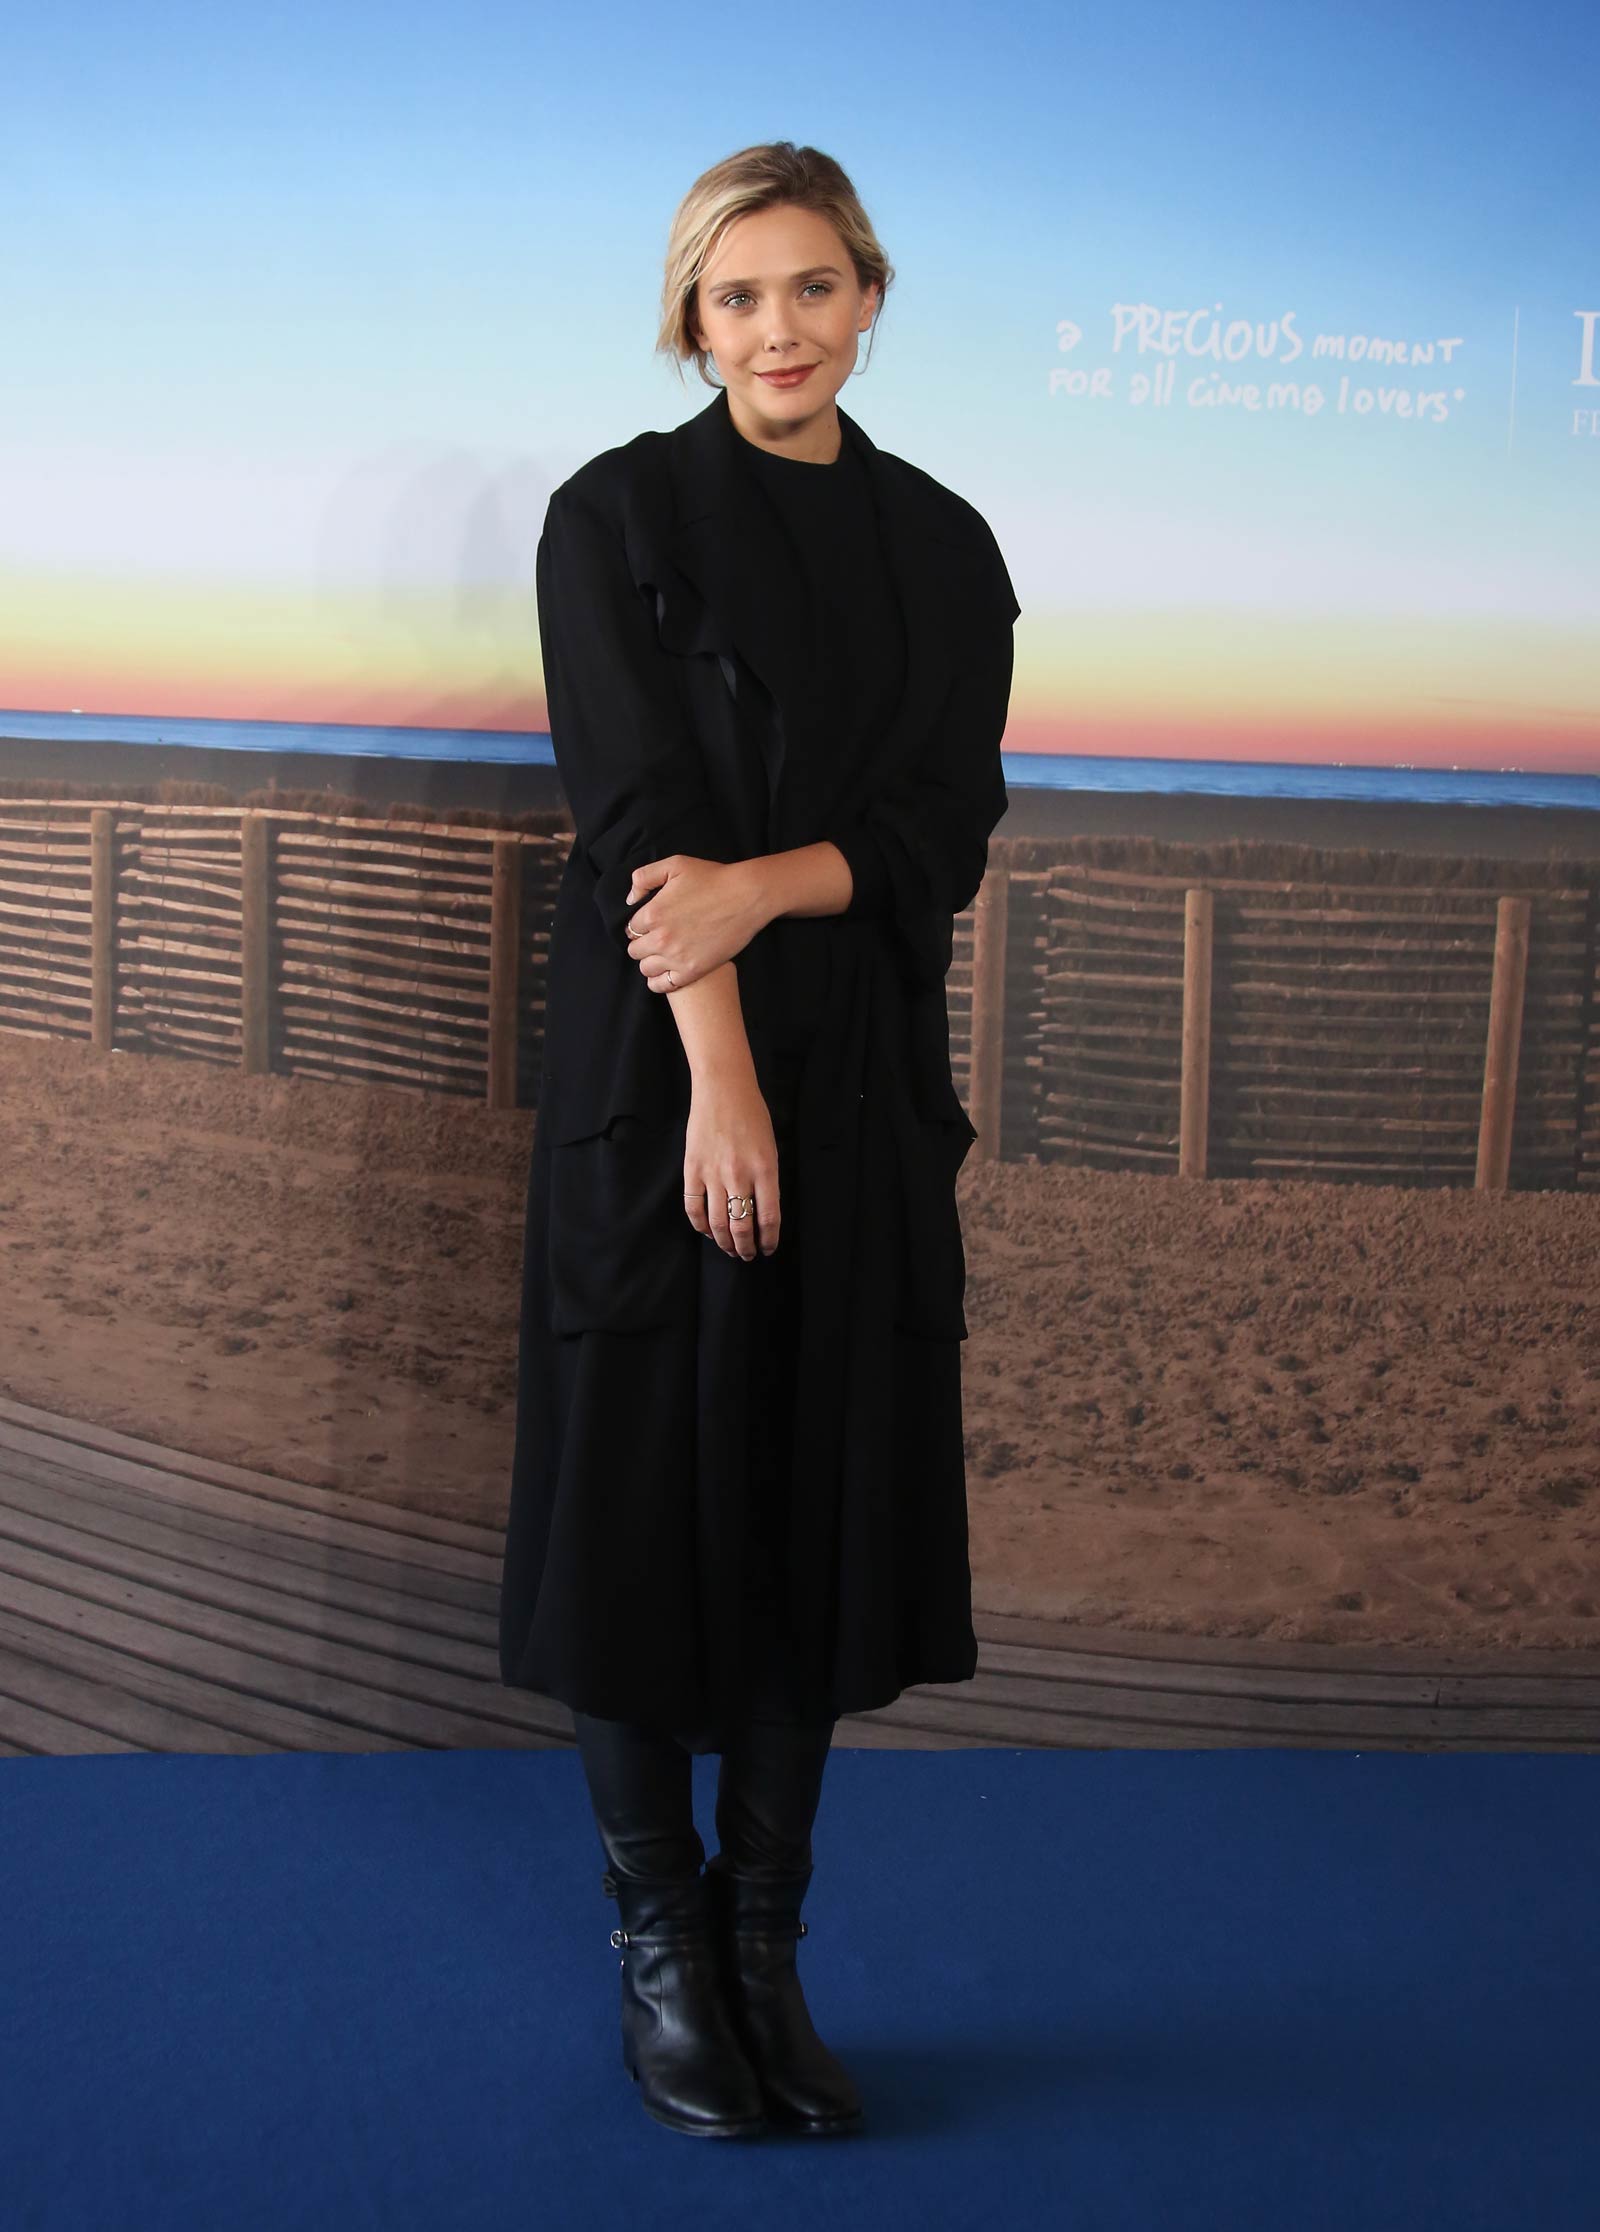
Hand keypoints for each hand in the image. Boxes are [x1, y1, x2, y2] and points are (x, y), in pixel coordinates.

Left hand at [624, 857, 767, 991]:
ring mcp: (676, 957)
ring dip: (650, 962)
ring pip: (645, 969)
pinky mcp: (693, 971)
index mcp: (652, 913)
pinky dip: (658, 981)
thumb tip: (631, 899)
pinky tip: (665, 973)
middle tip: (657, 939)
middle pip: (635, 950)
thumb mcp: (674, 864)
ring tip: (662, 955)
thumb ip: (644, 877)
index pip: (631, 928)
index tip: (651, 925)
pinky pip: (662, 985)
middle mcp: (660, 938)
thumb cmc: (713, 878)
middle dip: (643, 944)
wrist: (747, 896)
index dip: (639, 926)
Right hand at [683, 1076, 779, 1259]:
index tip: (768, 1248)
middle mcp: (739, 1175)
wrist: (723, 1090)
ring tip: (730, 1250)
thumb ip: (767, 1180)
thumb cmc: (752, 1115)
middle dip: (746, 1247)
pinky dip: (700, 1226)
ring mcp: (713, 1174)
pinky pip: (693, 1207)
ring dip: (725, 1243)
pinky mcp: (692, 1170)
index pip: (769, 1218)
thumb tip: (761, 1211)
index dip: (769, 1240)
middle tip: (748, 1255)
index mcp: (765, 1170)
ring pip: (717, 1223)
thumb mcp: (770, 1148)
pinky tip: (708, 1231)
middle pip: (742, 1226)